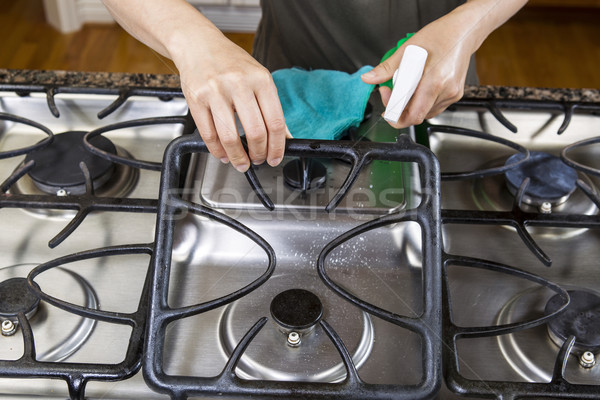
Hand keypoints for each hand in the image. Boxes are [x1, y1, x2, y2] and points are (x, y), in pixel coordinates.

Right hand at [175, 33, 288, 171]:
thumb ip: (271, 107)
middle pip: (255, 132)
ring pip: (230, 137)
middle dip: (259, 154)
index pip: (275, 122)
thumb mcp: (259, 78)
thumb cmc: (230, 62)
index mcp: (261, 79)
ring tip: (241, 162)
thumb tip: (284, 137)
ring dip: (238, 157)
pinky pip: (209, 134)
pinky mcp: (196, 99)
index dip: (277, 147)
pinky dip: (218, 151)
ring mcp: (216, 92)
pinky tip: (223, 154)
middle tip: (258, 160)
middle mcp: (239, 84)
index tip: (275, 158)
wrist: (198, 44)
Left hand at [361, 0, 526, 127]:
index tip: (385, 104)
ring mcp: (452, 95)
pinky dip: (421, 103)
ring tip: (404, 88)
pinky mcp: (455, 96)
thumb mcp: (408, 49)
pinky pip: (433, 108)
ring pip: (424, 114)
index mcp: (434, 80)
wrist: (463, 32)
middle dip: (399, 111)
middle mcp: (445, 91)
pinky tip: (417, 90)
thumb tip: (369, 79)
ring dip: (410, 107)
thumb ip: (387, 68)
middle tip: (390, 96)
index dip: (394, 114)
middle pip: (416, 116)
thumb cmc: (439, 36)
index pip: (412, 114)